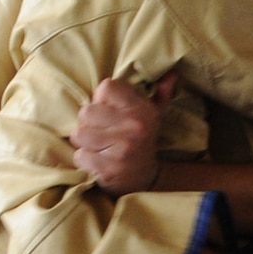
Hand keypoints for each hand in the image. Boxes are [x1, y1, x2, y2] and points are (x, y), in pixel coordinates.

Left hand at [72, 73, 175, 193]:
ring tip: (97, 147)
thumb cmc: (143, 142)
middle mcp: (133, 127)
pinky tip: (97, 161)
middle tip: (100, 133)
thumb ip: (160, 93)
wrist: (148, 180)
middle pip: (86, 111)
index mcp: (141, 111)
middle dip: (88, 124)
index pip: (106, 87)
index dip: (101, 100)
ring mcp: (121, 149)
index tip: (108, 112)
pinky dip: (84, 160)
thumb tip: (173, 73)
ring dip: (84, 143)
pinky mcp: (108, 168)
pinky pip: (80, 156)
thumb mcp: (154, 116)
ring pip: (79, 134)